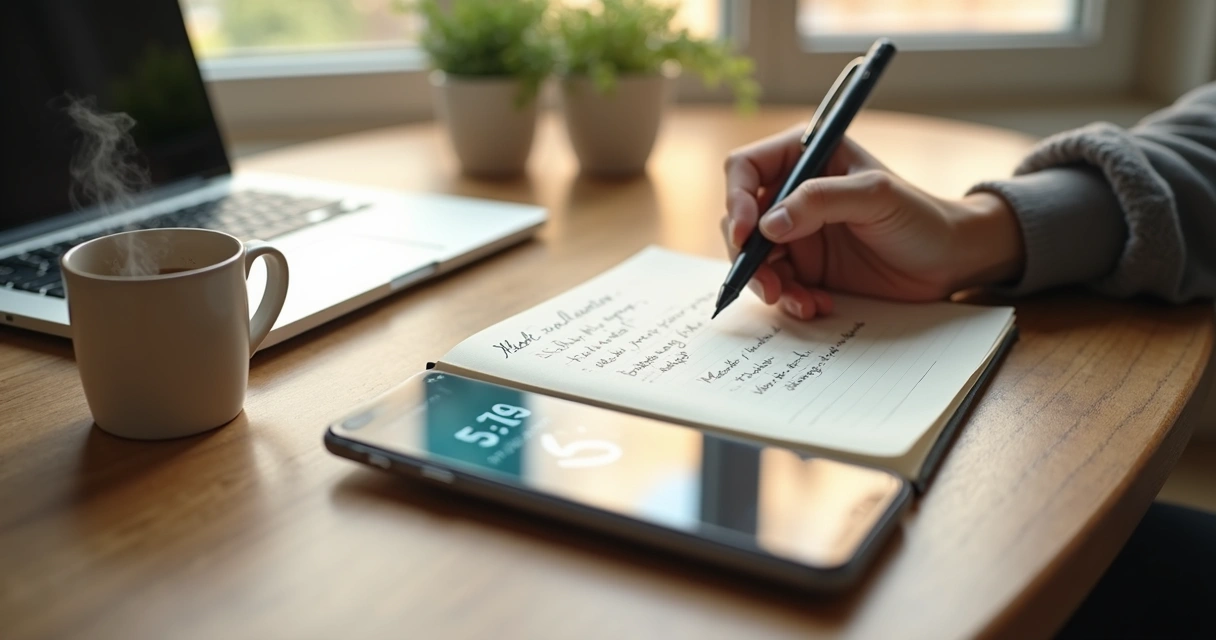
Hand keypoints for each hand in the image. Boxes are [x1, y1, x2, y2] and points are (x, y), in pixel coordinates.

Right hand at [721, 126, 1024, 319]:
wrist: (950, 261)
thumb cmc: (921, 216)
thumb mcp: (875, 197)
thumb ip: (821, 200)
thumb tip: (768, 224)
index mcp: (806, 156)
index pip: (746, 168)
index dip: (736, 199)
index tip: (744, 233)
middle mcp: (793, 192)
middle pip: (740, 218)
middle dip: (747, 254)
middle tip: (766, 283)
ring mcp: (797, 232)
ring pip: (754, 257)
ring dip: (766, 283)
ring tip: (796, 301)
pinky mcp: (806, 267)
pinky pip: (777, 283)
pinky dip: (789, 298)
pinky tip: (815, 305)